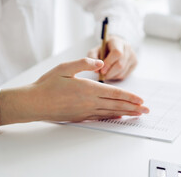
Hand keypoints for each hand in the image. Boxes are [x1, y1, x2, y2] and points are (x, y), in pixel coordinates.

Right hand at [0, 58, 148, 124]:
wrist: (33, 103)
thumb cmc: (47, 84)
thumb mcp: (65, 67)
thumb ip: (84, 63)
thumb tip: (100, 63)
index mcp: (88, 89)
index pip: (114, 93)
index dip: (129, 97)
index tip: (141, 99)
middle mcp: (89, 102)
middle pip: (116, 105)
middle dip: (133, 107)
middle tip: (146, 110)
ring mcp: (85, 111)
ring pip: (110, 112)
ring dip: (125, 113)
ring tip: (137, 115)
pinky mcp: (80, 116)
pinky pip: (100, 117)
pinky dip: (111, 116)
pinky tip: (118, 116)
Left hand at [88, 35, 136, 80]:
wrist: (114, 47)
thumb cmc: (103, 50)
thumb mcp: (95, 51)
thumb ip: (92, 58)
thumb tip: (97, 70)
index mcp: (117, 41)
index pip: (117, 53)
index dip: (109, 63)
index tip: (101, 70)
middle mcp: (127, 47)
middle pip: (120, 64)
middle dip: (109, 73)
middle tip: (102, 75)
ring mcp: (133, 55)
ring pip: (122, 72)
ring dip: (112, 76)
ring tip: (106, 73)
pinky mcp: (135, 63)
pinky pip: (125, 75)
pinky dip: (116, 77)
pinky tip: (112, 72)